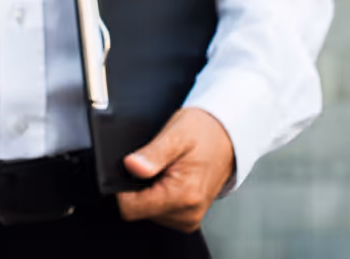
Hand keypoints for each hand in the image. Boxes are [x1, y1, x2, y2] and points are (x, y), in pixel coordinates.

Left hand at [116, 107, 234, 231]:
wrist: (227, 136)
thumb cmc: (204, 131)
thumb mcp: (176, 134)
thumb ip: (152, 154)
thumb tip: (130, 166)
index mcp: (184, 194)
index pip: (131, 208)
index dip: (122, 188)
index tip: (132, 168)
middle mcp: (188, 212)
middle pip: (138, 210)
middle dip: (139, 186)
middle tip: (157, 163)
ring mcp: (189, 216)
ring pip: (147, 211)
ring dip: (150, 190)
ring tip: (167, 168)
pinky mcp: (189, 216)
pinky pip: (160, 210)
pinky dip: (159, 194)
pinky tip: (171, 176)